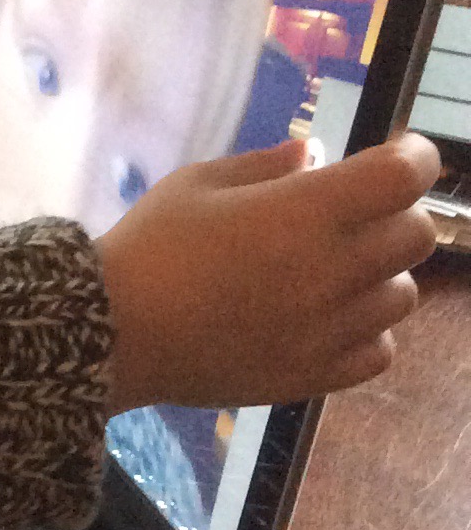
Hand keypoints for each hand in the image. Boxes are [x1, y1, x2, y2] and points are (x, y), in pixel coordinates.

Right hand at [97, 132, 440, 414]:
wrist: (112, 334)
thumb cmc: (149, 247)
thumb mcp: (197, 184)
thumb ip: (264, 166)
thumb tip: (313, 154)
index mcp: (302, 212)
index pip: (404, 177)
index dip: (414, 157)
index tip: (398, 155)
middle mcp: (329, 271)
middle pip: (417, 234)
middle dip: (394, 212)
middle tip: (353, 213)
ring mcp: (327, 330)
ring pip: (403, 295)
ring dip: (380, 274)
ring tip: (334, 271)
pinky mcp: (315, 375)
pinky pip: (380, 350)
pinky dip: (367, 330)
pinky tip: (328, 319)